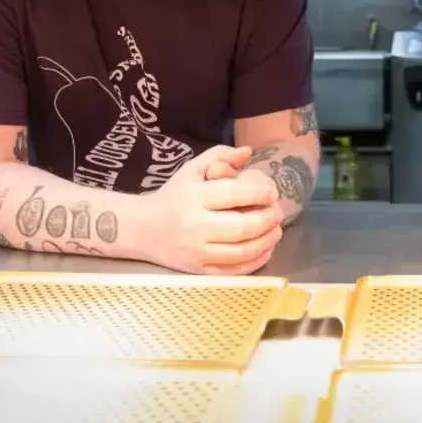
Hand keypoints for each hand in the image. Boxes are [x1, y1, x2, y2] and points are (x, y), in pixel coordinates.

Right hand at [138, 145, 284, 274]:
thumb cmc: (173, 195)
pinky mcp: (199, 270)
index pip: (235, 195)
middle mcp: (195, 226)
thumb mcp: (192, 169)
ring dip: (267, 241)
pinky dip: (255, 261)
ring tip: (276, 230)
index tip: (272, 192)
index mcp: (194, 197)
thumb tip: (248, 151)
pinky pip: (234, 271)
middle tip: (278, 212)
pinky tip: (265, 249)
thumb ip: (220, 156)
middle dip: (268, 219)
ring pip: (242, 251)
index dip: (261, 193)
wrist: (142, 228)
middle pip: (243, 226)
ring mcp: (197, 252)